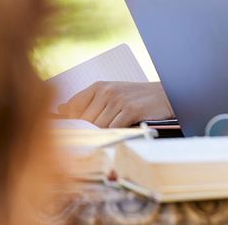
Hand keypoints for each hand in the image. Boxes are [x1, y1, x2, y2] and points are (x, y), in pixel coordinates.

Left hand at [57, 81, 173, 127]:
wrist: (167, 95)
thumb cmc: (137, 98)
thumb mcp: (112, 94)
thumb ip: (88, 102)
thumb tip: (60, 110)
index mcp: (99, 86)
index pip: (72, 107)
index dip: (70, 122)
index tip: (72, 132)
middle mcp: (107, 91)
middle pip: (84, 120)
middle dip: (86, 132)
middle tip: (91, 139)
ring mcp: (119, 100)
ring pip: (97, 126)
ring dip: (101, 135)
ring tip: (107, 137)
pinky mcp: (131, 110)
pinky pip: (112, 129)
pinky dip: (113, 135)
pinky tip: (118, 134)